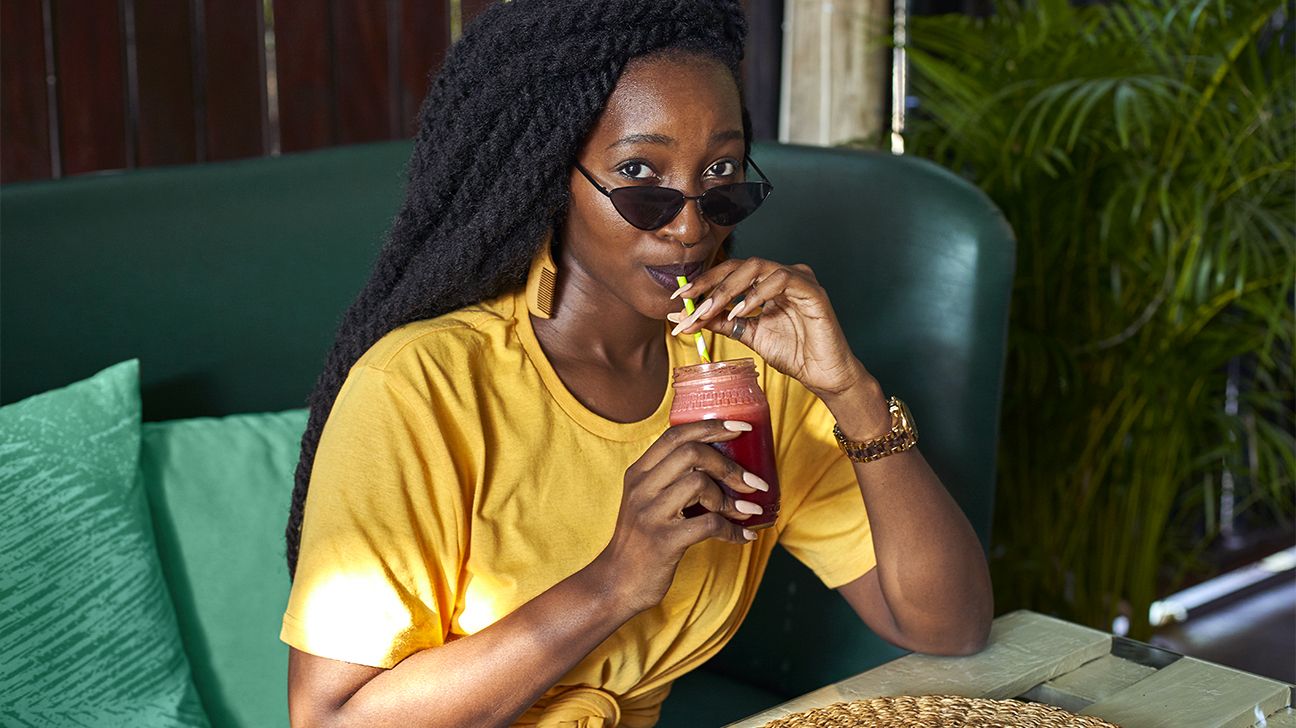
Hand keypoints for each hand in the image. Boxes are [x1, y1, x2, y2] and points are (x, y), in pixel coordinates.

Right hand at [598, 419, 766, 613]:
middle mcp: (642, 487)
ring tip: (744, 512)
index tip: (741, 428)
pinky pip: (709, 525)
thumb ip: (670, 480)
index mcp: (638, 473)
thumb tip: (721, 467)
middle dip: (729, 465)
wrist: (615, 583)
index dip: (711, 426)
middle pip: (691, 453)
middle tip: (752, 483)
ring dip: (729, 498)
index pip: (675, 435)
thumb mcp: (645, 501)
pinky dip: (732, 530)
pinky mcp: (664, 541)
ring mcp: (651, 513)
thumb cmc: (640, 541)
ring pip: (699, 483)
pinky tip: (743, 536)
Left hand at [668, 257, 866, 398]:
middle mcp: (782, 276)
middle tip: (689, 302)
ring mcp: (798, 279)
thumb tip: (684, 318)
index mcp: (767, 284)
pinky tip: (741, 311)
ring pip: (757, 267)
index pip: (730, 273)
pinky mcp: (812, 290)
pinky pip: (781, 280)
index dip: (703, 283)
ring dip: (729, 289)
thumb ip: (720, 322)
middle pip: (740, 265)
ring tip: (711, 310)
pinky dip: (757, 293)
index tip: (679, 299)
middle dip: (710, 284)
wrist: (823, 375)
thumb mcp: (747, 335)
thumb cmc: (793, 353)